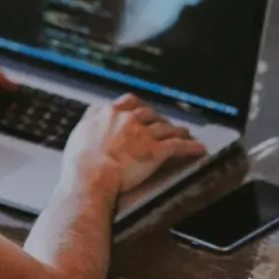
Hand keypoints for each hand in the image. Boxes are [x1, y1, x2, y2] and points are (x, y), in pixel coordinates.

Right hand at [63, 94, 207, 193]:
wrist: (90, 176)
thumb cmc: (79, 162)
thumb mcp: (78, 133)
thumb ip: (89, 119)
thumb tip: (92, 112)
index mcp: (109, 113)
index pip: (128, 102)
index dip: (138, 106)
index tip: (141, 110)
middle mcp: (128, 119)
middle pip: (149, 113)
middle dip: (158, 119)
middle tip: (164, 124)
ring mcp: (143, 134)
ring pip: (166, 128)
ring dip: (177, 130)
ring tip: (184, 133)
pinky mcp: (156, 150)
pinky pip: (178, 146)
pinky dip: (191, 147)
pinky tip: (199, 149)